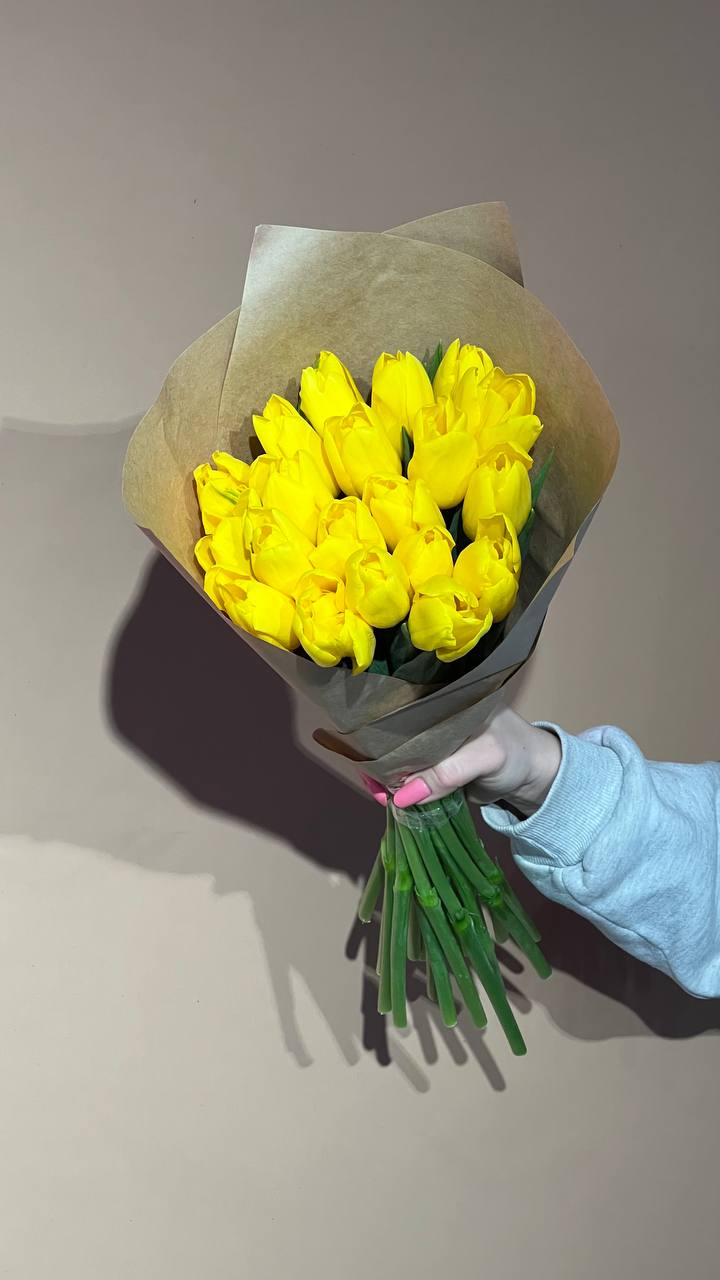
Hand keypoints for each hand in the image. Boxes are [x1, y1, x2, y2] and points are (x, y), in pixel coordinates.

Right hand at [360, 706, 561, 817]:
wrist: (532, 776)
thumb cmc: (516, 754)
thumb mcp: (486, 757)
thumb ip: (447, 773)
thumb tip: (402, 796)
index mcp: (445, 699)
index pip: (403, 710)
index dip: (382, 734)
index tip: (368, 759)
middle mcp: (432, 715)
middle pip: (393, 737)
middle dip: (379, 762)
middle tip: (372, 786)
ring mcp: (430, 741)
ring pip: (397, 758)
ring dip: (385, 778)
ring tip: (379, 796)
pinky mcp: (433, 765)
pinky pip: (408, 774)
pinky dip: (397, 787)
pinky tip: (386, 798)